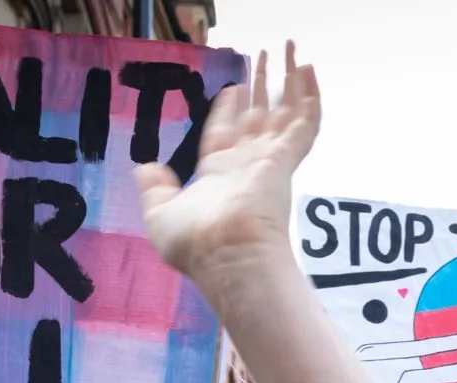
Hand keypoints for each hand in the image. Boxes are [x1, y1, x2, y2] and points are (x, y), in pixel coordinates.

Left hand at [136, 42, 320, 284]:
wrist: (226, 256)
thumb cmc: (194, 243)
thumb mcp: (159, 212)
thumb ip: (154, 187)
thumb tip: (146, 166)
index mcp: (219, 174)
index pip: (225, 131)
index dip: (228, 108)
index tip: (233, 88)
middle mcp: (246, 165)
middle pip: (257, 115)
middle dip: (261, 86)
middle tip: (264, 59)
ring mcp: (269, 162)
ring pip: (284, 112)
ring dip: (289, 81)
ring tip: (292, 51)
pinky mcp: (286, 160)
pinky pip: (304, 122)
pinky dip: (310, 96)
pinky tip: (310, 70)